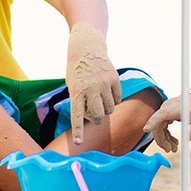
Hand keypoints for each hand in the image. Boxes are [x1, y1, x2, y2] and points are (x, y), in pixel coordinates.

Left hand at [65, 22, 121, 145]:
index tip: (77, 143)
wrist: (87, 48)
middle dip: (97, 118)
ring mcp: (103, 84)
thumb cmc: (77, 71)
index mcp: (76, 91)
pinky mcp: (114, 79)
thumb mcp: (72, 85)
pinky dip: (113, 100)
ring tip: (100, 100)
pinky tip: (108, 93)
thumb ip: (80, 102)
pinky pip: (117, 100)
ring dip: (106, 109)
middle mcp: (90, 89)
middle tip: (94, 113)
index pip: (76, 115)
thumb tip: (93, 119)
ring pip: (110, 109)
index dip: (78, 130)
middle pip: (98, 116)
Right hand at [144, 94, 190, 152]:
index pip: (160, 114)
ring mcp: (166, 109)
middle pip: (157, 124)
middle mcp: (168, 107)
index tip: (146, 129)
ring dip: (164, 139)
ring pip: (158, 127)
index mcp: (175, 107)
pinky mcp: (167, 112)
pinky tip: (174, 142)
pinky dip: (166, 135)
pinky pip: (162, 125)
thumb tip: (186, 140)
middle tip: (170, 150)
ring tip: (174, 148)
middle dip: (161, 139)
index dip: (152, 122)